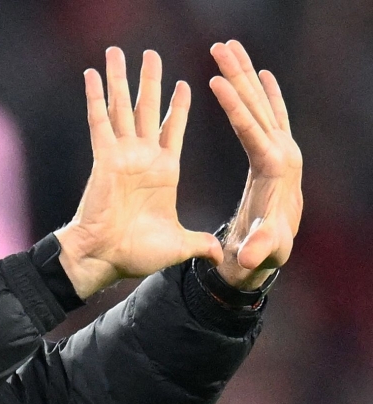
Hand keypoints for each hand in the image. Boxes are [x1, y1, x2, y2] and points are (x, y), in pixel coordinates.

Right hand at [55, 48, 222, 299]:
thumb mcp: (178, 245)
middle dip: (150, 81)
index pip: (172, 131)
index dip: (177, 109)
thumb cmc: (136, 254)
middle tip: (151, 54)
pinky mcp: (104, 157)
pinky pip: (99, 121)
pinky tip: (91, 75)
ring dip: (121, 78)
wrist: (105, 257)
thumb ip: (197, 242)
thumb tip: (216, 253)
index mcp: (164, 173)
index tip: (183, 85)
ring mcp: (122, 155)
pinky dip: (95, 97)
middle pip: (147, 109)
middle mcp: (143, 158)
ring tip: (118, 51)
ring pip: (123, 107)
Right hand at [209, 40, 301, 289]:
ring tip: (229, 48)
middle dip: (239, 75)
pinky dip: (263, 92)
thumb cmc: (258, 253)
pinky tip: (257, 73)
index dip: (235, 106)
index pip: (253, 131)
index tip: (217, 81)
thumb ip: (256, 252)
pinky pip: (270, 115)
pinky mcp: (276, 151)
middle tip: (221, 47)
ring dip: (246, 74)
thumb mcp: (258, 254)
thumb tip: (250, 258)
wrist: (271, 254)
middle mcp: (283, 153)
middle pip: (260, 106)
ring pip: (264, 103)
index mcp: (274, 171)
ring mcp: (282, 149)